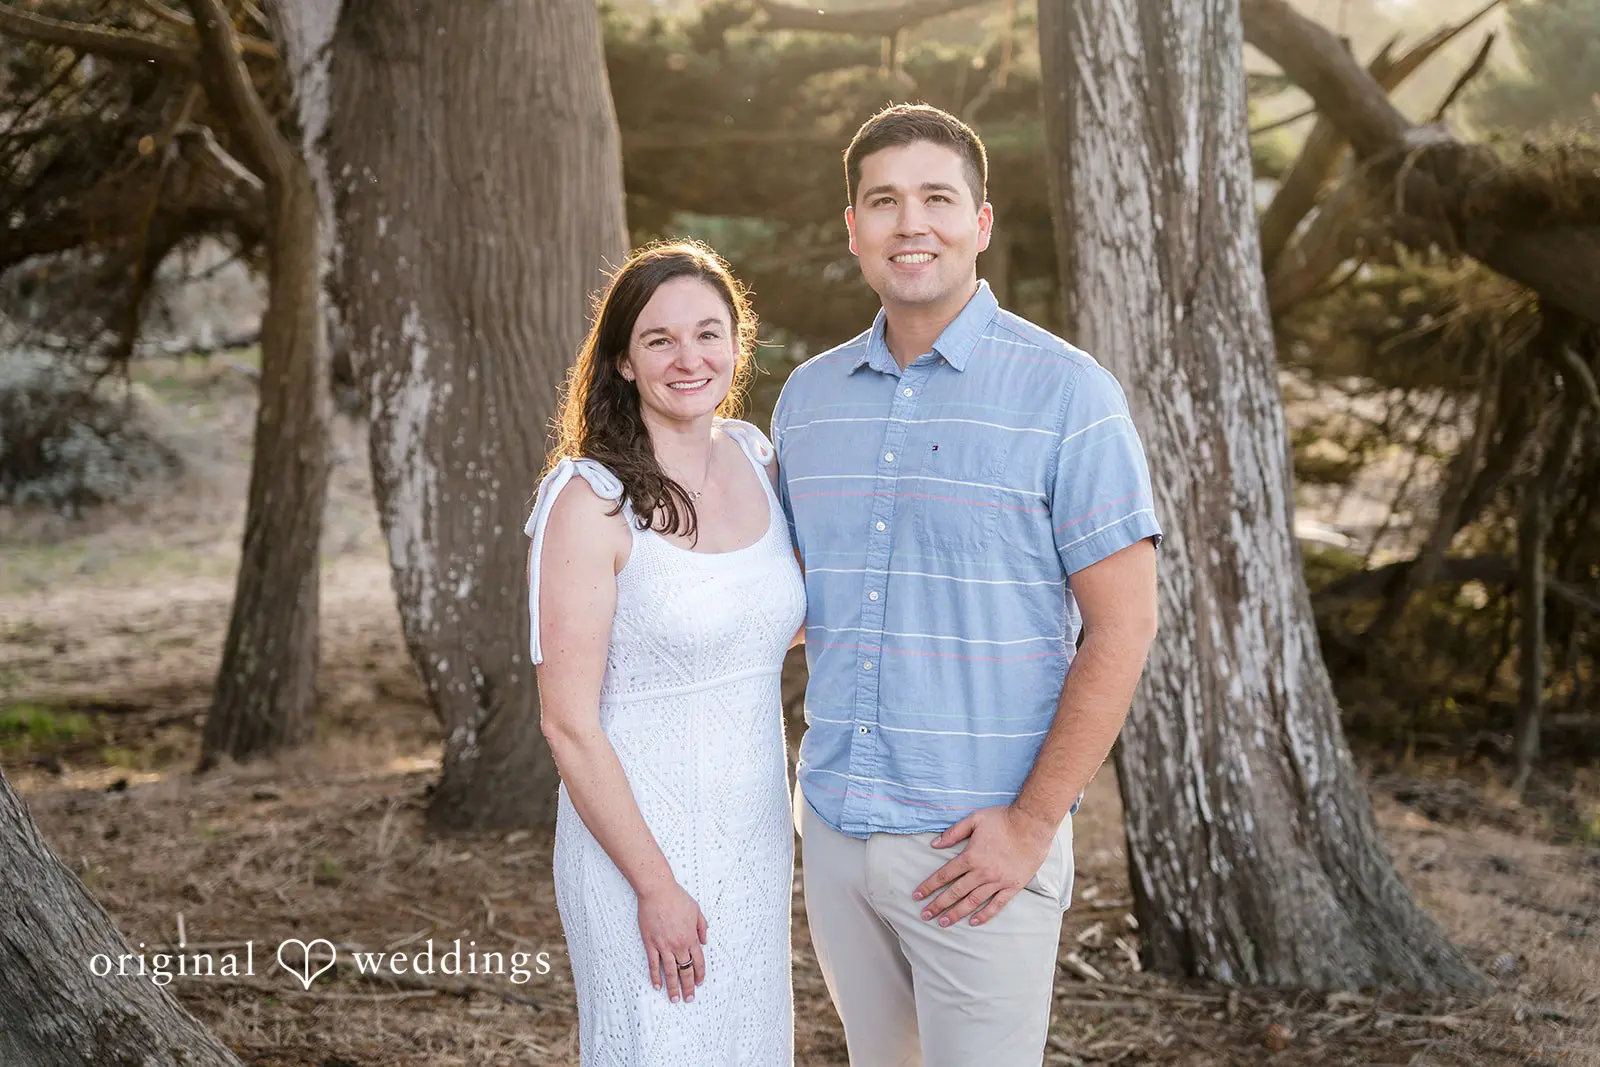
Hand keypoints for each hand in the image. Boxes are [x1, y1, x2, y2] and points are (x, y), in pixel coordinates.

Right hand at [637, 881, 706, 1002]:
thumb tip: (705, 940)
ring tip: (674, 999)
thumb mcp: (696, 910)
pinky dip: (655, 976)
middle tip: (689, 999)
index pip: (698, 961)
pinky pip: (653, 964)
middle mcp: (679, 944)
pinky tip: (657, 986)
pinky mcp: (650, 943)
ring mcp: (664, 945)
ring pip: (670, 972)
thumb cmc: (677, 898)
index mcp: (691, 937)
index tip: (699, 984)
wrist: (658, 891)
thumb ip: (702, 927)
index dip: (699, 974)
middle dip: (688, 987)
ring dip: (673, 987)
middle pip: (685, 970)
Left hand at [912, 805, 1054, 927]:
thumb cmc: (1003, 819)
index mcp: (970, 856)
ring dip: (957, 913)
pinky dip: (985, 915)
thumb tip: (934, 844)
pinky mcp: (1012, 886)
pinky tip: (974, 922)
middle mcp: (982, 872)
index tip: (917, 896)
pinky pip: (996, 904)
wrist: (1032, 824)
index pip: (944, 875)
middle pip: (955, 892)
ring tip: (944, 922)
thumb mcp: (975, 819)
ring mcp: (998, 881)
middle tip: (925, 915)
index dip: (929, 886)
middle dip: (938, 905)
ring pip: (973, 901)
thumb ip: (953, 832)